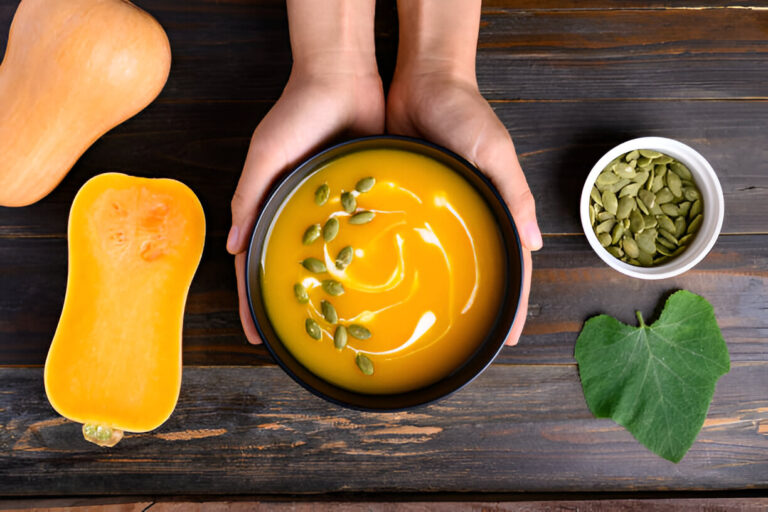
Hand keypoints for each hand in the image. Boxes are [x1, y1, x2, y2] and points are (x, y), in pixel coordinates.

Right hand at [226, 1, 383, 343]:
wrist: (342, 78)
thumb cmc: (296, 111)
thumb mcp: (267, 152)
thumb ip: (250, 195)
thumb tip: (233, 245)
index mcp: (267, 204)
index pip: (253, 263)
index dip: (251, 300)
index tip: (256, 335)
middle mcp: (296, 211)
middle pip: (289, 267)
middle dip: (289, 303)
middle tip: (300, 338)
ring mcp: (327, 207)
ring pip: (326, 257)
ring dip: (326, 287)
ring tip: (336, 323)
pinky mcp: (357, 197)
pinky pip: (358, 235)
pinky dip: (358, 260)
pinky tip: (367, 283)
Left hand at [387, 0, 540, 345]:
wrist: (421, 80)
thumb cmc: (466, 112)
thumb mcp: (496, 151)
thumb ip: (515, 194)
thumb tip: (535, 245)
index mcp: (494, 208)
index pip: (510, 265)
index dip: (514, 303)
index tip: (512, 338)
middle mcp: (465, 216)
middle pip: (474, 270)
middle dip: (476, 307)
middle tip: (468, 344)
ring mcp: (433, 211)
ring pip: (436, 260)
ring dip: (435, 290)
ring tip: (427, 327)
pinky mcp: (404, 200)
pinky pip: (401, 238)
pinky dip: (399, 263)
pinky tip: (388, 286)